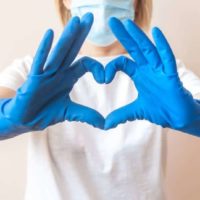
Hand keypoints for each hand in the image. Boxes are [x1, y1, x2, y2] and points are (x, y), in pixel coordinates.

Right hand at [0, 13, 104, 137]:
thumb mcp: (70, 113)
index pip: (85, 65)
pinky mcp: (34, 79)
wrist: (27, 119)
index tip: (105, 78)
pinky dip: (44, 49)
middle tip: (91, 17)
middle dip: (81, 34)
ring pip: (58, 53)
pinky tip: (49, 34)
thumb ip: (87, 115)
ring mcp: (46, 73)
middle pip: (72, 50)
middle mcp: (59, 72)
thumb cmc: (46, 112)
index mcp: (68, 78)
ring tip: (76, 21)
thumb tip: (105, 124)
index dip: (97, 68)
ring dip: (67, 37)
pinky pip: (40, 62)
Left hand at [104, 17, 199, 135]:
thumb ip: (121, 115)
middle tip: (111, 21)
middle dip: (123, 36)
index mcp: (140, 75)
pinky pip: (167, 59)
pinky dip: (162, 46)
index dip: (111, 68)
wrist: (178, 118)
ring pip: (149, 50)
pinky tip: (156, 32)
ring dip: (138, 37)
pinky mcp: (171, 76)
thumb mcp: (136, 111)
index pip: (123, 63)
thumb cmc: (161, 110)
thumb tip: (105, 124)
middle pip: (135, 49)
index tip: (102, 78)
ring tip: (128, 23)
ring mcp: (160, 71)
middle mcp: (149, 69)